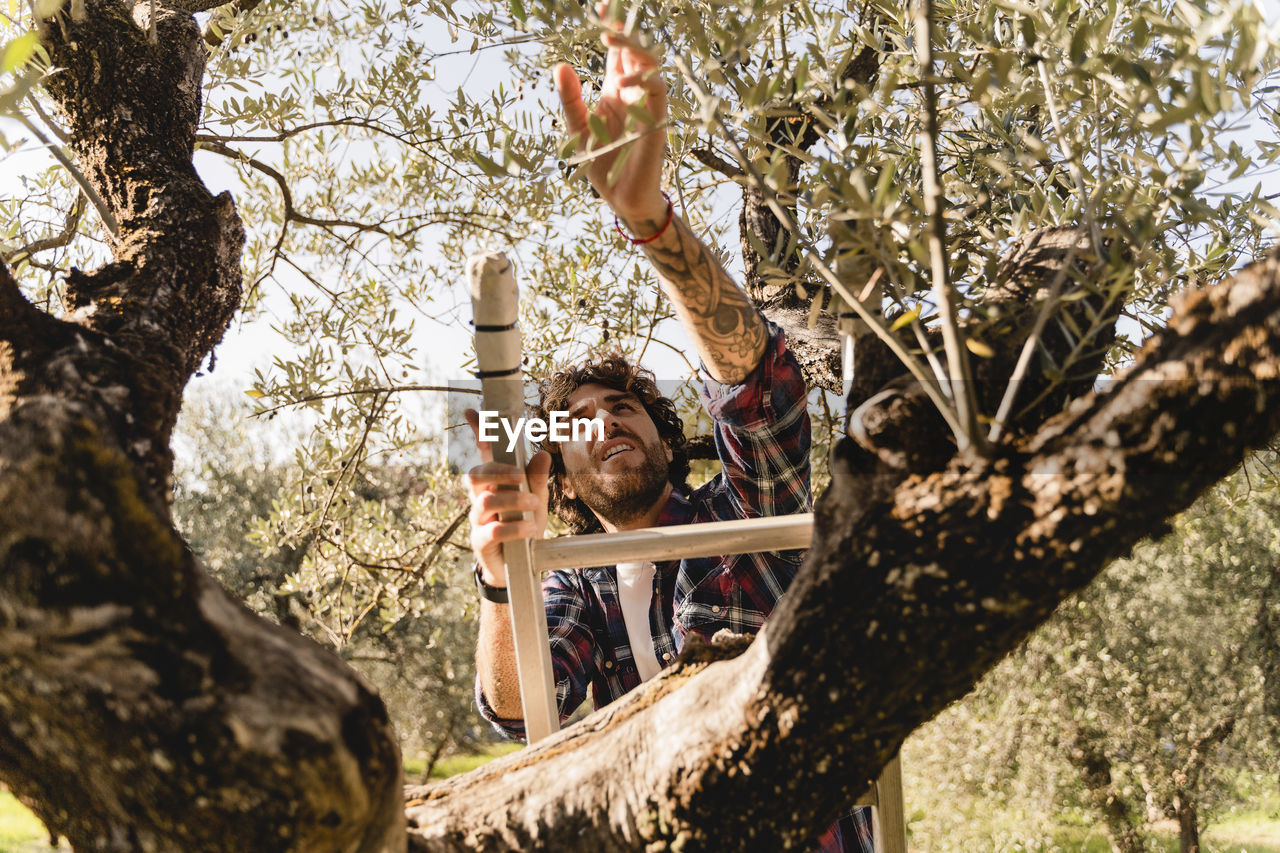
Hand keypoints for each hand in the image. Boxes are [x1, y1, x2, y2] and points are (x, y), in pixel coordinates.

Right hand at [464, 408, 550, 588]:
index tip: (473, 412)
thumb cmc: (524, 528)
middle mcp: (480, 498)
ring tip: (534, 505)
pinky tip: (531, 528)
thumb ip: (538, 479)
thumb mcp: (536, 501)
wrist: (517, 569)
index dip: (477, 434)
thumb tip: (543, 455)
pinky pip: (493, 530)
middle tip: (522, 476)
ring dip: (513, 500)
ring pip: (486, 500)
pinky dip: (515, 527)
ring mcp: (477, 520)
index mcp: (493, 484)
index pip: (483, 455)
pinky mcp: (480, 542)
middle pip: (476, 474)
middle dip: (499, 471)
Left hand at [555, 2, 667, 224]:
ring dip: (634, 49)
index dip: (612, 28)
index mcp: (616, 89)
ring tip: (611, 36)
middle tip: (607, 14)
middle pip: (635, 52)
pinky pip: (656, 94)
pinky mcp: (656, 123)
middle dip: (624, 31)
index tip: (602, 6)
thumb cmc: (601, 164)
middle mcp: (634, 93)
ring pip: (650, 67)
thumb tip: (559, 66)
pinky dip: (643, 82)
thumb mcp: (576, 128)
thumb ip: (570, 99)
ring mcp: (647, 106)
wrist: (620, 198)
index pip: (617, 51)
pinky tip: (625, 78)